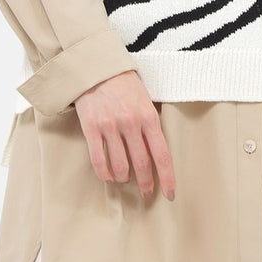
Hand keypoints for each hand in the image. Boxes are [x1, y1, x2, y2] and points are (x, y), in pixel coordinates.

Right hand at [73, 70, 176, 201]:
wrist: (97, 66)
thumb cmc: (124, 83)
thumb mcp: (145, 99)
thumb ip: (150, 123)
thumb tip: (156, 151)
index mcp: (149, 116)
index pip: (162, 155)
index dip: (167, 178)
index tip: (170, 194)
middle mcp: (131, 123)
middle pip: (141, 164)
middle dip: (146, 183)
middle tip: (147, 193)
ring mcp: (110, 126)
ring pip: (120, 165)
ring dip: (124, 178)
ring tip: (125, 179)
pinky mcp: (91, 128)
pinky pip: (98, 160)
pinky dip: (104, 173)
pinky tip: (108, 176)